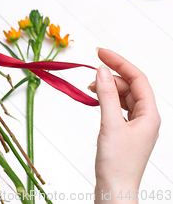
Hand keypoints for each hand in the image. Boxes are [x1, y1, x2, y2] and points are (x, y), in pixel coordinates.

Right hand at [89, 49, 159, 202]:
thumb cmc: (117, 164)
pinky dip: (107, 99)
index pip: (137, 78)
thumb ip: (106, 94)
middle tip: (91, 70)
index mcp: (150, 114)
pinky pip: (119, 106)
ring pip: (124, 95)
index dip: (119, 62)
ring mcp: (137, 124)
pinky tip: (97, 99)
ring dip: (108, 87)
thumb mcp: (110, 124)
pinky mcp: (127, 131)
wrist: (115, 191)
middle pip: (130, 85)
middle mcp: (146, 117)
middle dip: (111, 75)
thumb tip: (101, 70)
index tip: (100, 52)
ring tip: (91, 87)